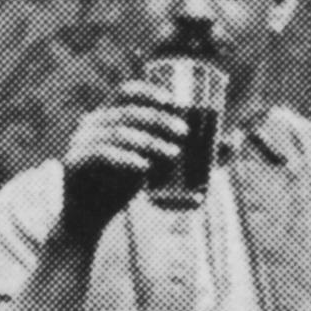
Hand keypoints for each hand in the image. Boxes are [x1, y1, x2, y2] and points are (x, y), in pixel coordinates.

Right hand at [60, 76, 189, 238]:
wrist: (87, 218)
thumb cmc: (123, 185)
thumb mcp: (157, 165)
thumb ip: (191, 153)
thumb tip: (235, 141)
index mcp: (109, 115)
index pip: (127, 92)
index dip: (150, 91)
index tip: (175, 102)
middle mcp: (92, 123)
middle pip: (127, 112)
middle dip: (158, 119)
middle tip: (184, 133)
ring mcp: (81, 142)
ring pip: (118, 133)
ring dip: (148, 141)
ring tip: (173, 154)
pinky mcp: (75, 164)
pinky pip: (101, 156)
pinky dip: (124, 160)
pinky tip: (144, 168)